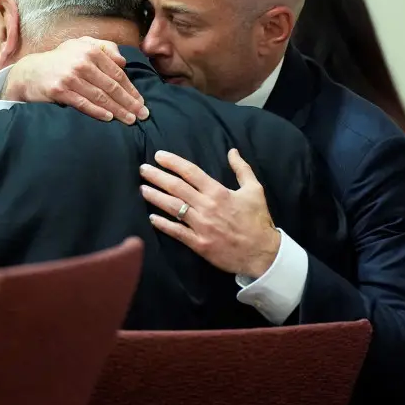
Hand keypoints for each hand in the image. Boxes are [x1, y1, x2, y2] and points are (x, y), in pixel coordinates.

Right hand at [1, 36, 148, 123]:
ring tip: (130, 120)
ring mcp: (70, 77)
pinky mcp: (60, 90)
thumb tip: (123, 61)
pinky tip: (109, 118)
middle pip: (111, 86)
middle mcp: (82, 62)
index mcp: (91, 50)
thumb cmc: (60, 60)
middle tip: (142, 115)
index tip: (141, 101)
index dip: (131, 89)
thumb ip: (104, 47)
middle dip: (129, 102)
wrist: (29, 72)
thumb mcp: (81, 45)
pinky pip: (83, 103)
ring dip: (118, 110)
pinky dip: (97, 111)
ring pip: (100, 97)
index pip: (117, 73)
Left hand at [140, 148, 280, 279]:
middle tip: (143, 169)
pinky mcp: (199, 244)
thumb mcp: (255, 190)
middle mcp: (207, 207)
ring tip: (143, 189)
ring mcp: (201, 226)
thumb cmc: (258, 220)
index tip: (158, 156)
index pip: (191, 172)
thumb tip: (232, 151)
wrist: (262, 253)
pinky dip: (163, 224)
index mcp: (218, 192)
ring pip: (173, 208)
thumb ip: (242, 169)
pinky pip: (177, 232)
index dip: (172, 162)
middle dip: (157, 176)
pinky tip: (152, 217)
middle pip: (177, 188)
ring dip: (156, 197)